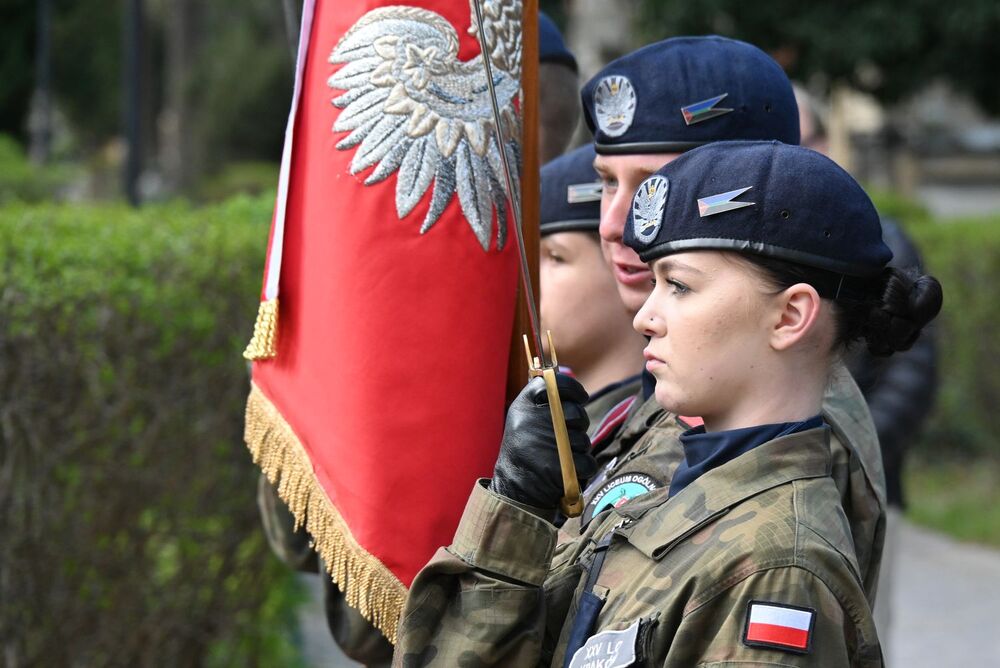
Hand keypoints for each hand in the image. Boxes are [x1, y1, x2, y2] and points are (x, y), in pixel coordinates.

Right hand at [489, 373, 596, 510]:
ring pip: (583, 440)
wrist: (514, 489)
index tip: (581, 397)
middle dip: (580, 424)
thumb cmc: (524, 450)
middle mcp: (531, 421)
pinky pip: (587, 462)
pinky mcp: (557, 467)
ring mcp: (544, 444)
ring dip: (579, 449)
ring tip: (562, 456)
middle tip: (569, 434)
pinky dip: (583, 468)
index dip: (573, 388)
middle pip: (575, 413)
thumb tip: (571, 385)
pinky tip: (569, 471)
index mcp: (523, 406)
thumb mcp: (523, 419)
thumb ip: (544, 402)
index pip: (553, 384)